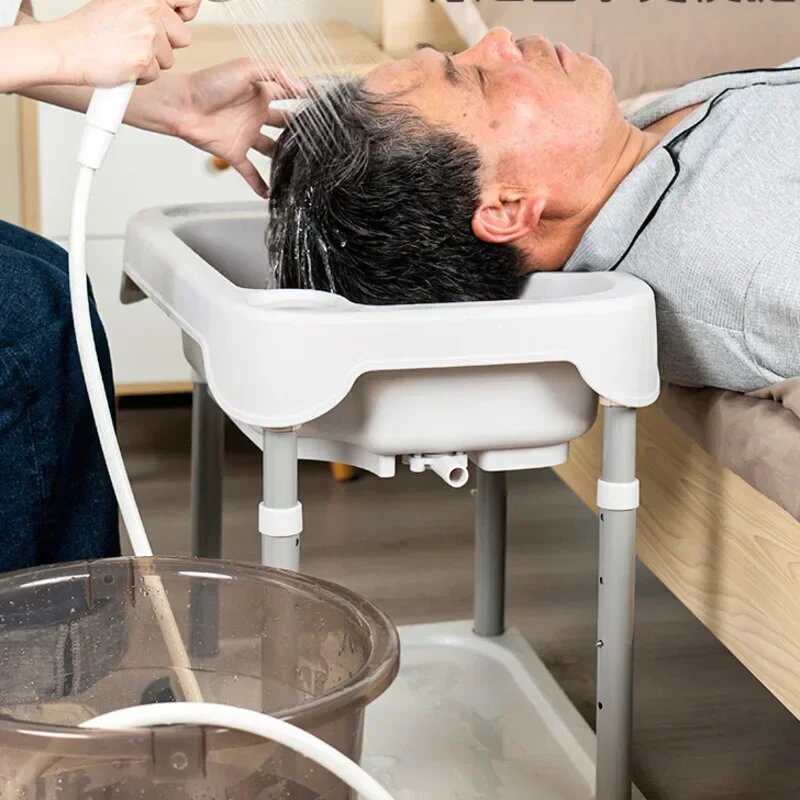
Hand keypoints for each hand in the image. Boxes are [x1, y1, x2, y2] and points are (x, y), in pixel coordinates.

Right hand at [53, 0, 199, 86]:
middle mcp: (149, 10)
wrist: (67, 49)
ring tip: (126, 51)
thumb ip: (151, 6)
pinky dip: (142, 75)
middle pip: (183, 36)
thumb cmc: (92, 29)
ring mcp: (147, 35)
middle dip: (166, 44)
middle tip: (139, 41)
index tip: (177, 19)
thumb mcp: (121, 3)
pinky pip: (156, 75)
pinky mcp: (144, 60)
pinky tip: (123, 64)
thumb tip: (182, 8)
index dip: (186, 12)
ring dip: (152, 61)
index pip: (188, 0)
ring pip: (169, 58)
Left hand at [173, 59, 309, 196]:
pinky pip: (251, 171)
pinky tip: (272, 193)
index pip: (290, 93)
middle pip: (286, 124)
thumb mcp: (245, 67)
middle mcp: (256, 114)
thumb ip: (275, 72)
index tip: (325, 104)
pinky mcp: (235, 153)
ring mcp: (247, 135)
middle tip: (321, 138)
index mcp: (260, 92)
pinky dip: (260, 183)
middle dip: (302, 130)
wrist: (181, 105)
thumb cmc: (208, 83)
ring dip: (286, 158)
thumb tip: (301, 86)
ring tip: (303, 166)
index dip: (307, 96)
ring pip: (272, 149)